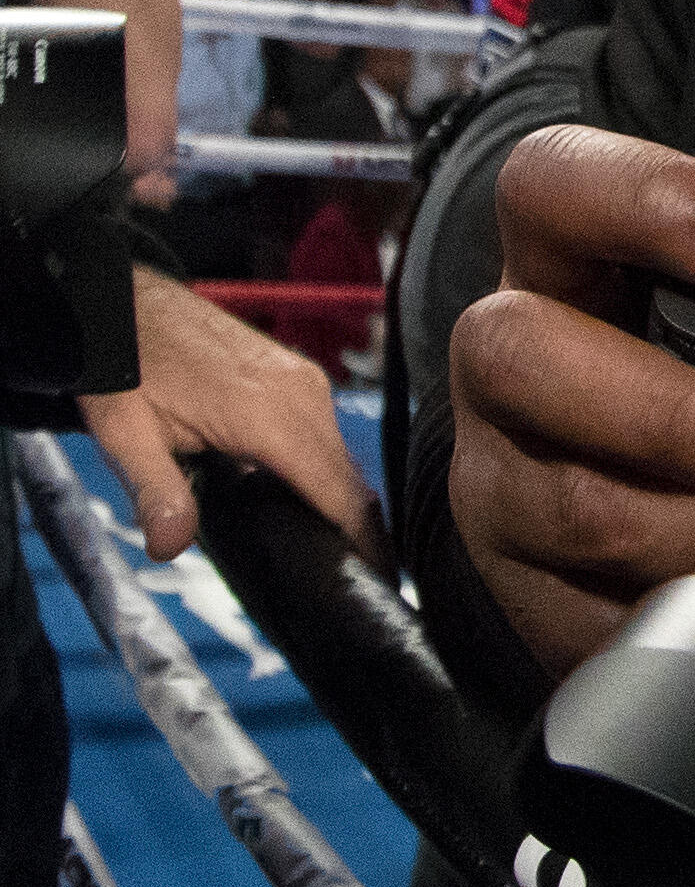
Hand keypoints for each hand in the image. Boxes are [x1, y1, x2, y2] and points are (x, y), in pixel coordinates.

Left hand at [79, 266, 390, 568]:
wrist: (129, 305)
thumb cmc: (125, 369)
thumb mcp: (125, 435)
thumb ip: (156, 492)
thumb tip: (170, 547)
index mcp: (269, 414)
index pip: (338, 492)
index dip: (363, 542)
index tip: (379, 580)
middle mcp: (301, 394)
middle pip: (351, 478)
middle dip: (362, 531)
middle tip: (363, 581)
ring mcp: (305, 380)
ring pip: (341, 455)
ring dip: (344, 500)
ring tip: (339, 548)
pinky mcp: (299, 375)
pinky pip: (327, 433)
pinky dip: (328, 470)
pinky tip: (308, 496)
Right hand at [444, 98, 694, 675]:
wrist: (617, 491)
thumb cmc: (690, 352)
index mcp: (567, 254)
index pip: (558, 183)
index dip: (652, 201)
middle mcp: (510, 357)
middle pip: (520, 352)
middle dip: (667, 407)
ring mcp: (500, 473)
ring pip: (552, 496)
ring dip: (682, 517)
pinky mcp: (515, 582)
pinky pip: (568, 604)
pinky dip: (664, 600)